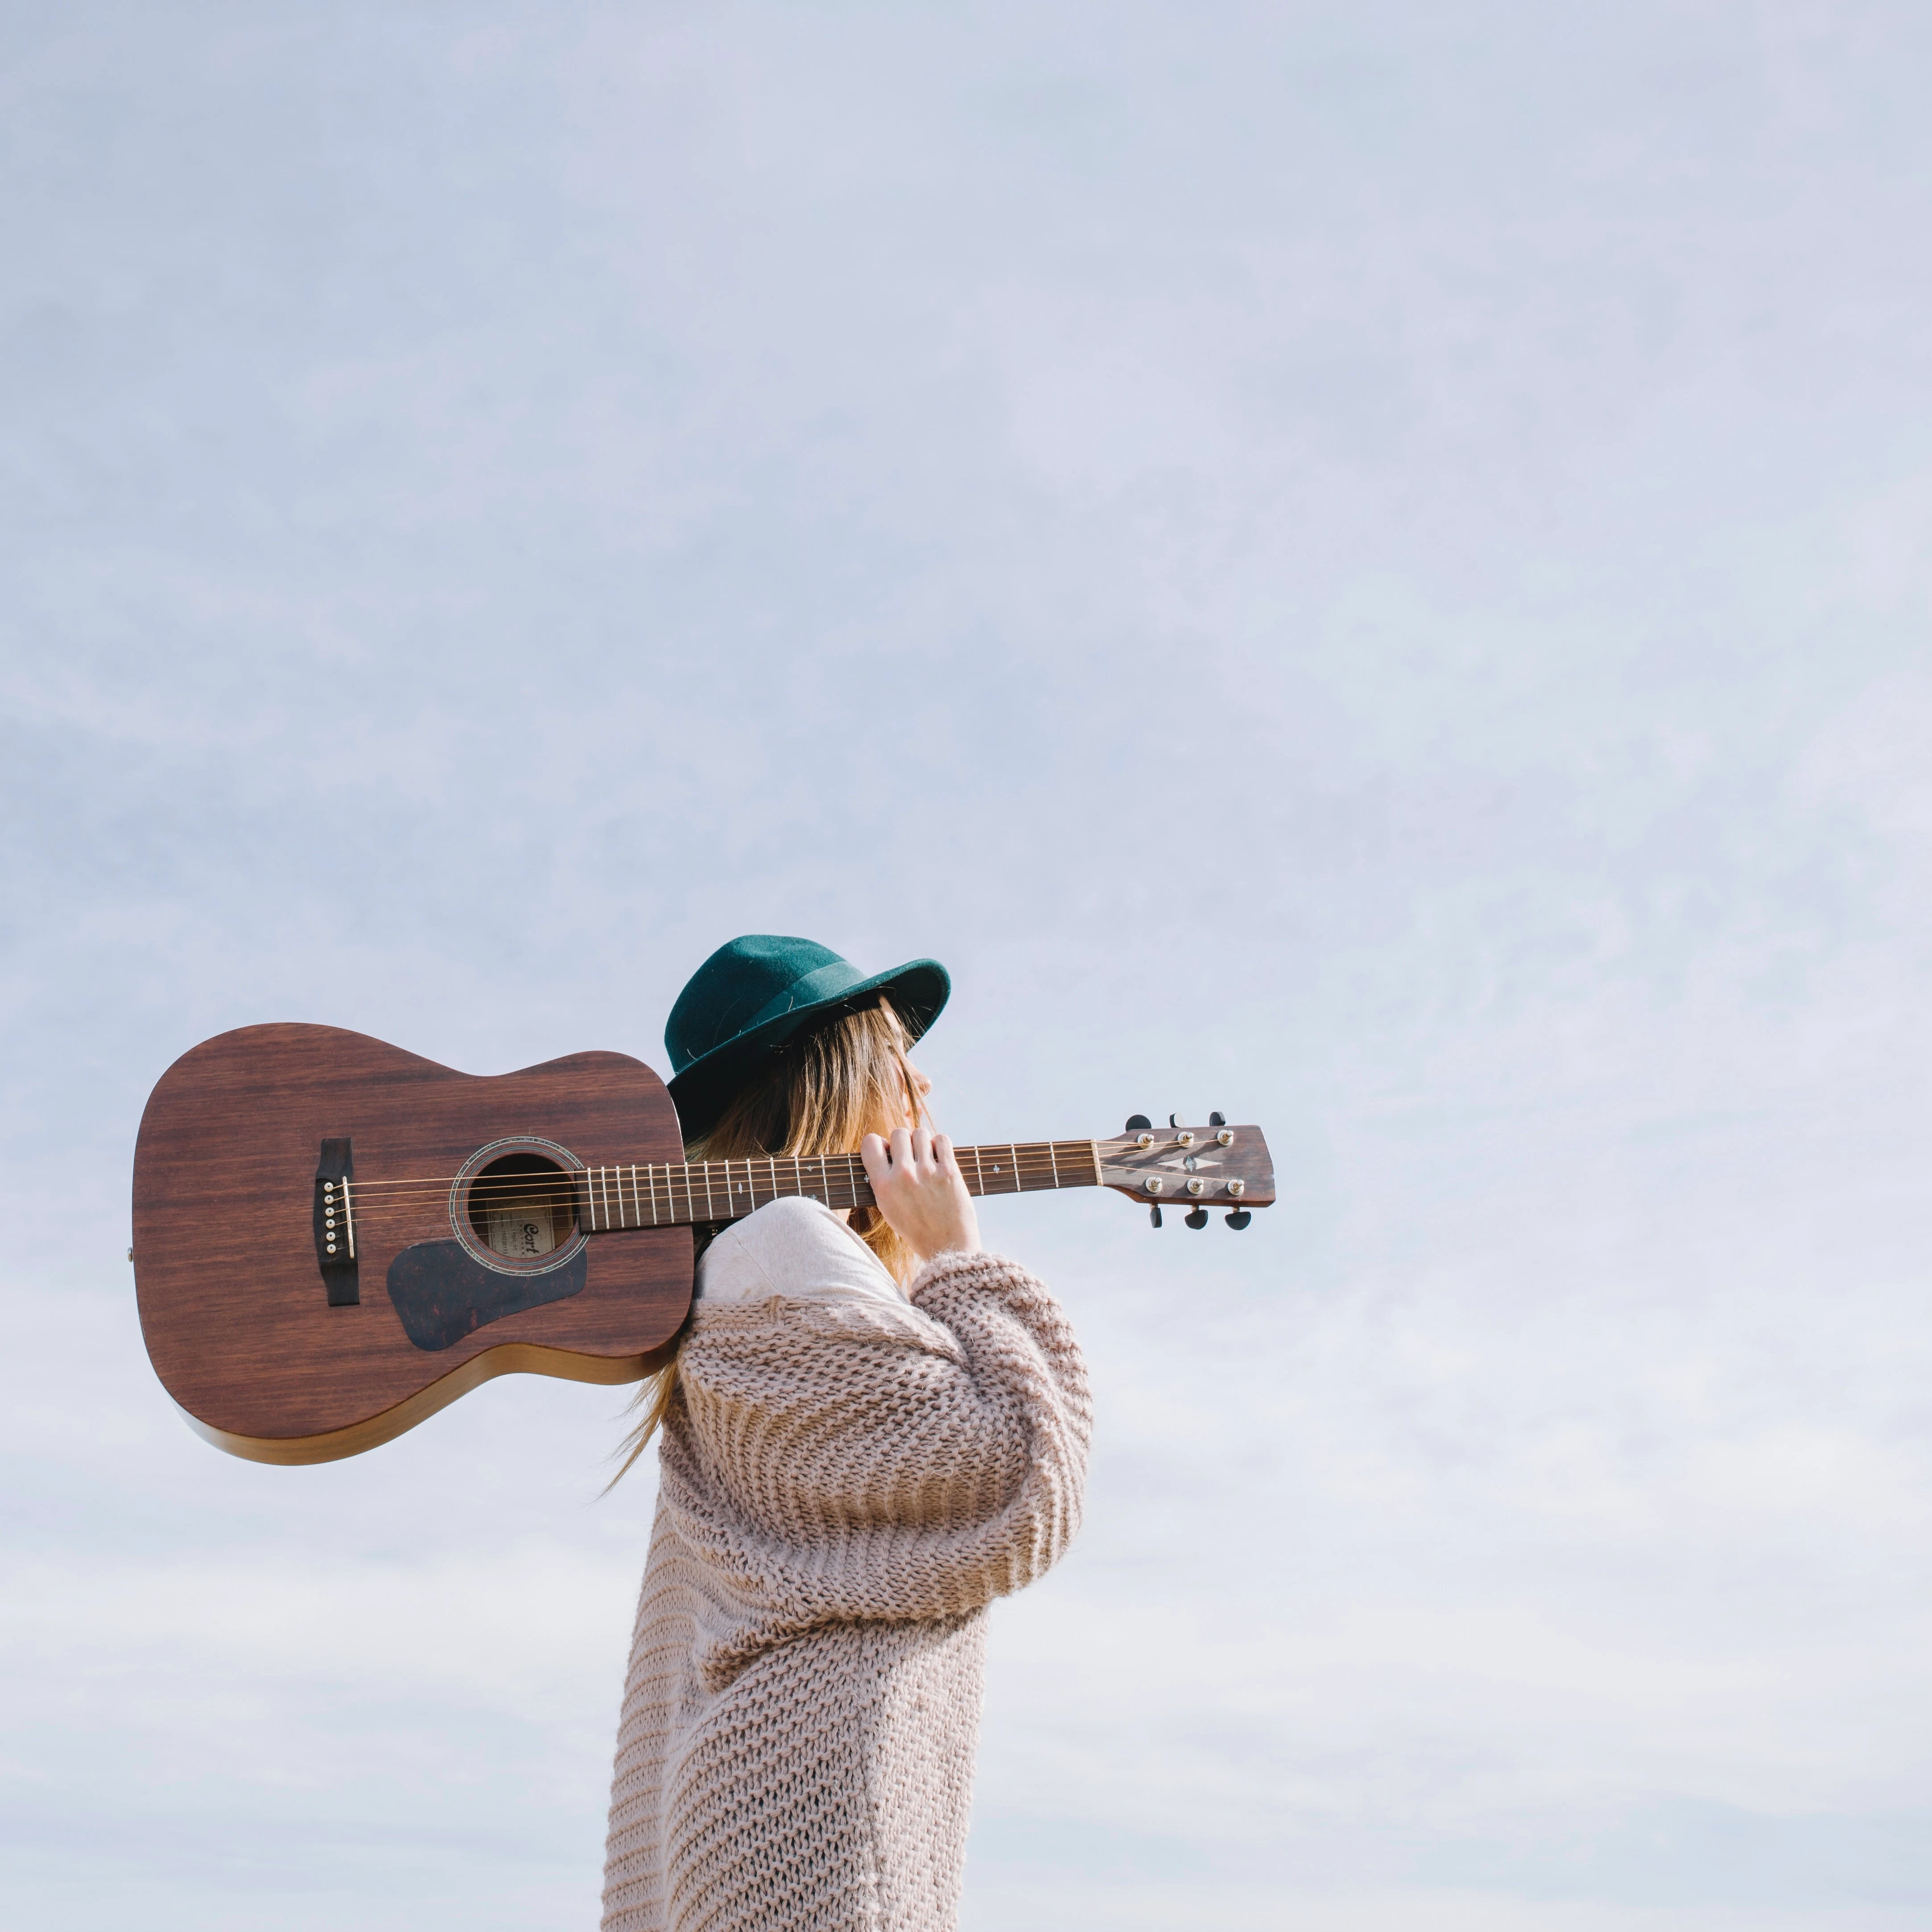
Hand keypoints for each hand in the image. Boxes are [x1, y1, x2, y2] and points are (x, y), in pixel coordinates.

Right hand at [860, 1127, 980, 1262]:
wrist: (947, 1247)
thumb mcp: (888, 1208)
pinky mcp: (949, 1171)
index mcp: (883, 1186)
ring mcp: (927, 1172)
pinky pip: (942, 1139)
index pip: (870, 1143)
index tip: (888, 1152)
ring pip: (920, 1133)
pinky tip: (940, 1158)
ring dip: (923, 1142)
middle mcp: (903, 1175)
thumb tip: (885, 1151)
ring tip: (927, 1158)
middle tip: (911, 1157)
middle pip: (898, 1133)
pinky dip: (941, 1145)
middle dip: (904, 1142)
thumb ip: (883, 1180)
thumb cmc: (917, 1230)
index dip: (879, 1143)